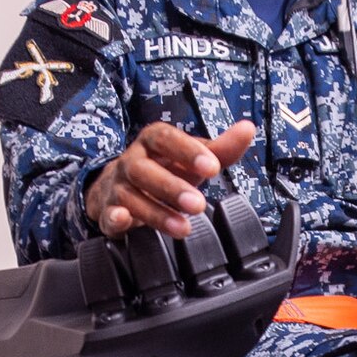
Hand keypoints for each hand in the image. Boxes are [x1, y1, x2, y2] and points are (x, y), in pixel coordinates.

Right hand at [85, 120, 255, 238]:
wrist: (122, 186)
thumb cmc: (164, 168)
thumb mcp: (192, 158)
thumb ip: (220, 149)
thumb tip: (248, 129)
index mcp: (152, 142)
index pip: (165, 138)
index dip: (187, 151)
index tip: (212, 167)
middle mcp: (132, 161)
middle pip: (145, 170)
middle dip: (172, 187)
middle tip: (198, 204)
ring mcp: (118, 186)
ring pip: (131, 196)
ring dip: (156, 212)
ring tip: (183, 227)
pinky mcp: (109, 211)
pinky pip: (108, 214)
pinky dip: (114, 218)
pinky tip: (124, 221)